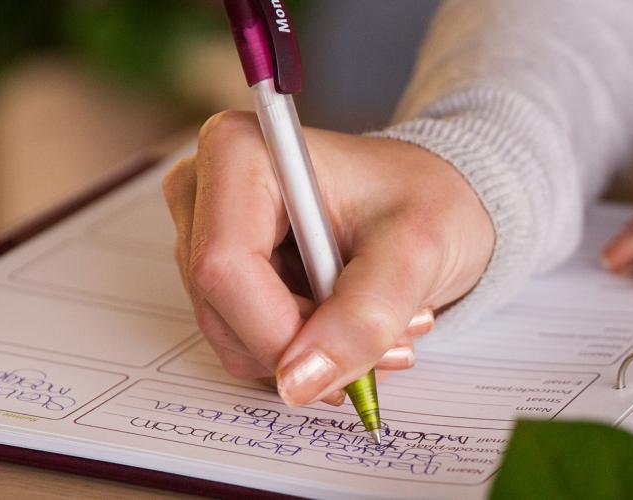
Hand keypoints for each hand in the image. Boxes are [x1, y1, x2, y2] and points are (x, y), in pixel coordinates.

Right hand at [165, 111, 492, 405]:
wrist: (429, 201)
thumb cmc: (426, 200)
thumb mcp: (416, 252)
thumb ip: (362, 316)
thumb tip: (298, 383)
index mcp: (239, 151)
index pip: (225, 268)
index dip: (279, 332)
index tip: (350, 360)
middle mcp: (204, 187)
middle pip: (221, 308)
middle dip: (306, 345)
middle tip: (390, 338)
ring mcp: (203, 232)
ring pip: (232, 336)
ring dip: (311, 354)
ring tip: (381, 325)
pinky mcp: (218, 271)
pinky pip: (243, 341)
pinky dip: (302, 351)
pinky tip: (350, 322)